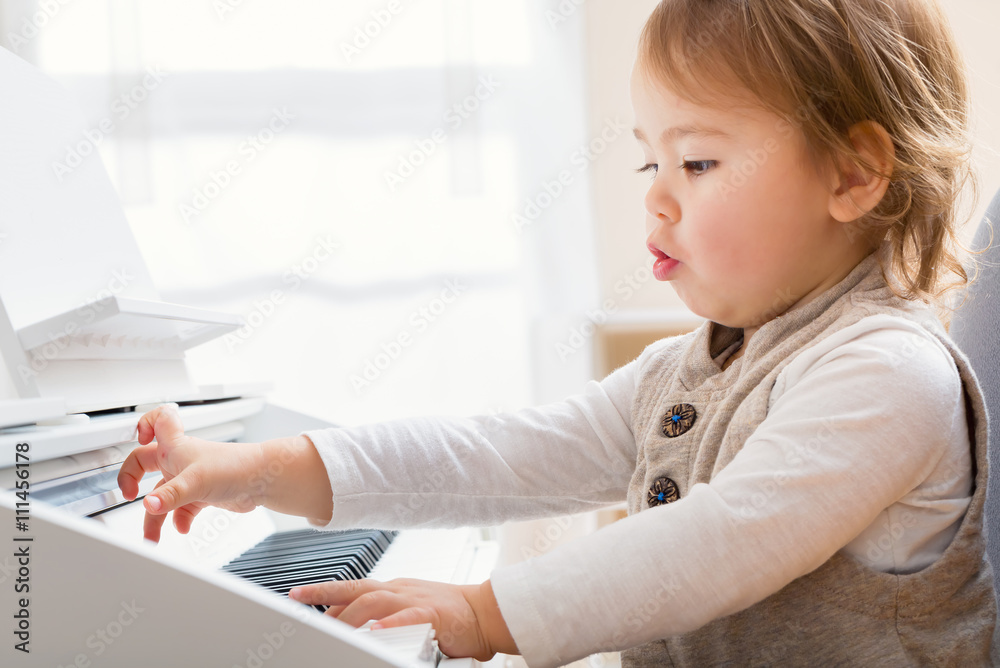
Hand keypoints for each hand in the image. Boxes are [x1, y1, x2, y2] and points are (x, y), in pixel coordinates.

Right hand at [117, 404, 264, 542]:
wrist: (263, 481)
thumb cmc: (235, 467)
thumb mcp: (195, 481)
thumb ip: (170, 496)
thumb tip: (148, 506)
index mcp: (175, 447)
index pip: (157, 422)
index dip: (144, 424)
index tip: (136, 440)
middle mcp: (180, 460)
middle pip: (146, 465)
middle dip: (133, 481)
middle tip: (128, 496)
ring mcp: (190, 477)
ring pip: (163, 494)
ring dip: (156, 515)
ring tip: (152, 536)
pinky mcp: (203, 494)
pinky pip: (181, 508)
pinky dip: (179, 519)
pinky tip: (183, 528)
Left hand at [288, 578, 516, 660]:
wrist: (486, 611)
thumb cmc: (452, 612)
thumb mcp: (412, 607)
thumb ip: (387, 613)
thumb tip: (361, 627)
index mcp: (395, 588)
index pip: (353, 587)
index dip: (325, 591)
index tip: (299, 595)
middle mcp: (401, 590)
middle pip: (357, 589)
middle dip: (326, 597)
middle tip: (302, 605)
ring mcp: (416, 600)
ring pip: (376, 601)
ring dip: (351, 615)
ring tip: (332, 629)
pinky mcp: (433, 614)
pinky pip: (409, 618)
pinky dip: (391, 624)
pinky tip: (377, 632)